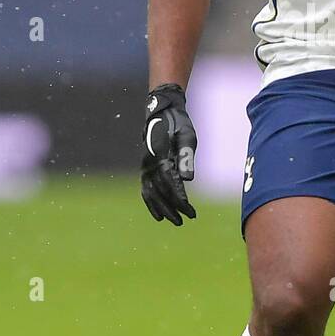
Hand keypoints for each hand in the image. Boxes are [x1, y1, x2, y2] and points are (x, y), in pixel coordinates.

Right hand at [141, 83, 197, 224]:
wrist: (161, 114)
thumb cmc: (178, 124)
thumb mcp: (187, 135)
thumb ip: (186, 156)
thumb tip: (188, 179)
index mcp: (160, 154)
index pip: (169, 180)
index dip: (178, 196)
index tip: (189, 209)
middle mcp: (149, 163)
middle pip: (159, 190)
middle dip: (173, 207)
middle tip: (187, 219)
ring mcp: (145, 167)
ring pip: (151, 194)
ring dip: (163, 209)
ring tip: (176, 221)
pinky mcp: (145, 170)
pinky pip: (146, 191)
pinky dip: (151, 204)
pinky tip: (160, 216)